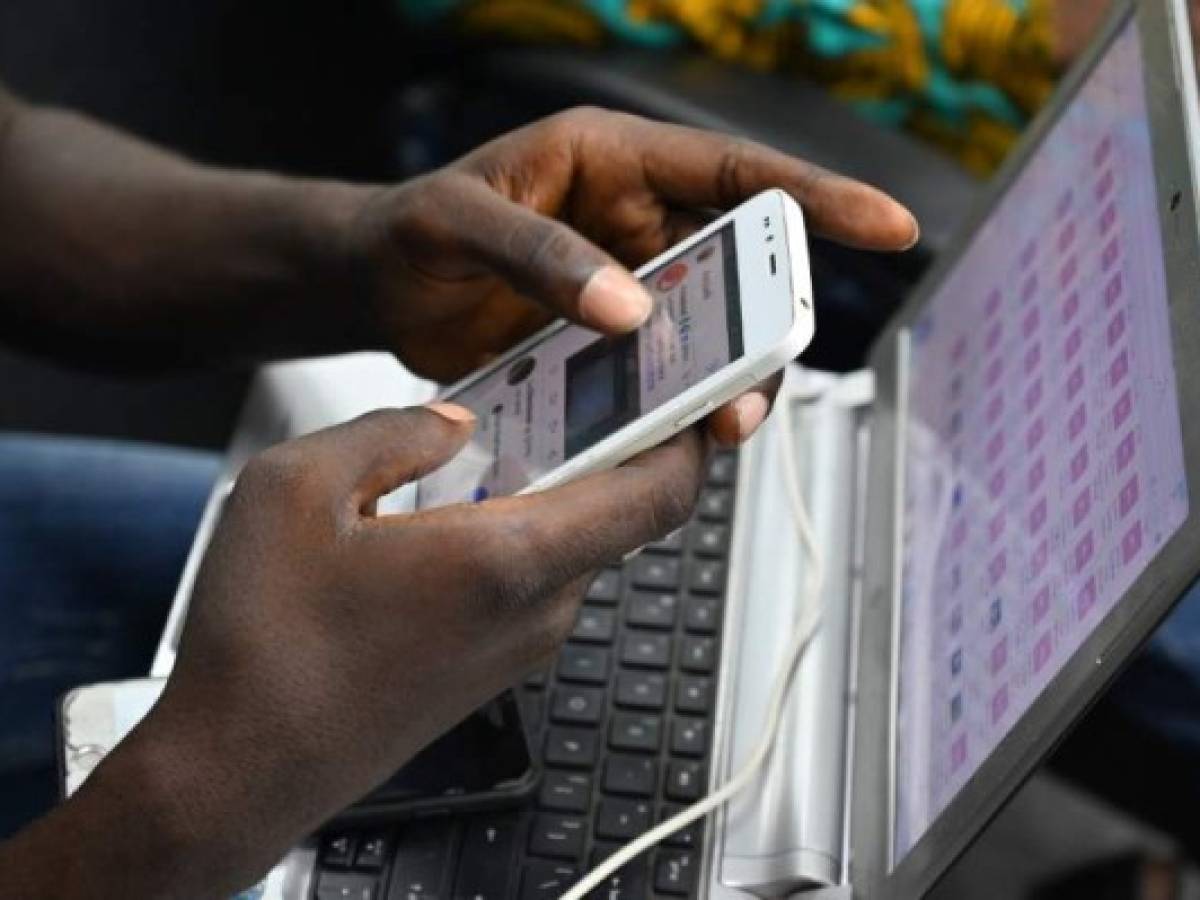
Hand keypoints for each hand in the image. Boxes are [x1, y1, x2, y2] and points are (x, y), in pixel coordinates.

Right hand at [70, 404, 704, 895]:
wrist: (235, 771)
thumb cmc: (262, 649)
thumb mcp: (294, 489)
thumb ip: (392, 431)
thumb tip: (452, 423)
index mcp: (508, 558)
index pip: (660, 495)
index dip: (694, 435)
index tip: (700, 390)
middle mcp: (534, 610)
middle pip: (621, 514)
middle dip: (611, 445)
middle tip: (575, 388)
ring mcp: (517, 647)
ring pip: (572, 546)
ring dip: (552, 489)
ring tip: (490, 442)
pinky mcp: (489, 667)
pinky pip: (532, 581)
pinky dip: (517, 532)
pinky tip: (449, 511)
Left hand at [345, 107, 917, 443]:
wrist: (374, 286)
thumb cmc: (408, 231)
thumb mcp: (458, 223)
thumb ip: (539, 254)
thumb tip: (631, 308)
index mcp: (612, 162)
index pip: (733, 172)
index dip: (815, 197)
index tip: (885, 225)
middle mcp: (633, 223)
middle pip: (736, 267)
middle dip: (764, 321)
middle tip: (758, 378)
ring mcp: (625, 288)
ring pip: (710, 331)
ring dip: (722, 376)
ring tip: (714, 422)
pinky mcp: (606, 345)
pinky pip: (664, 373)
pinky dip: (676, 405)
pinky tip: (670, 436)